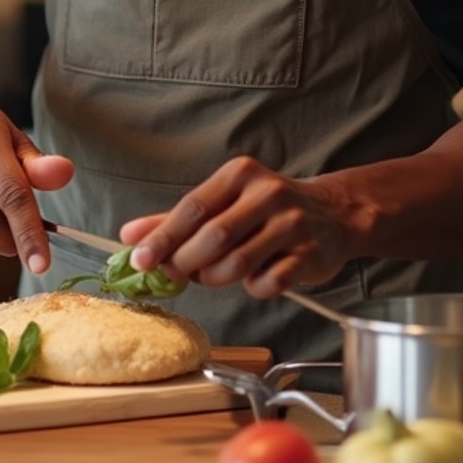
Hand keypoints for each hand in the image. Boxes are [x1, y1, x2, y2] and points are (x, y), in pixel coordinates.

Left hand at [119, 156, 354, 297]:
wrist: (333, 214)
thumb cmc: (264, 209)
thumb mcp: (223, 202)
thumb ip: (175, 219)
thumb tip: (128, 236)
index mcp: (241, 174)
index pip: (193, 207)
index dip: (163, 237)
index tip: (138, 260)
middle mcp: (269, 193)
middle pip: (214, 236)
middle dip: (185, 262)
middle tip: (172, 275)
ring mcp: (293, 224)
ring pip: (238, 263)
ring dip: (215, 278)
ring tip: (210, 276)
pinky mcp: (310, 255)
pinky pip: (269, 282)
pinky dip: (252, 288)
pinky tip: (254, 278)